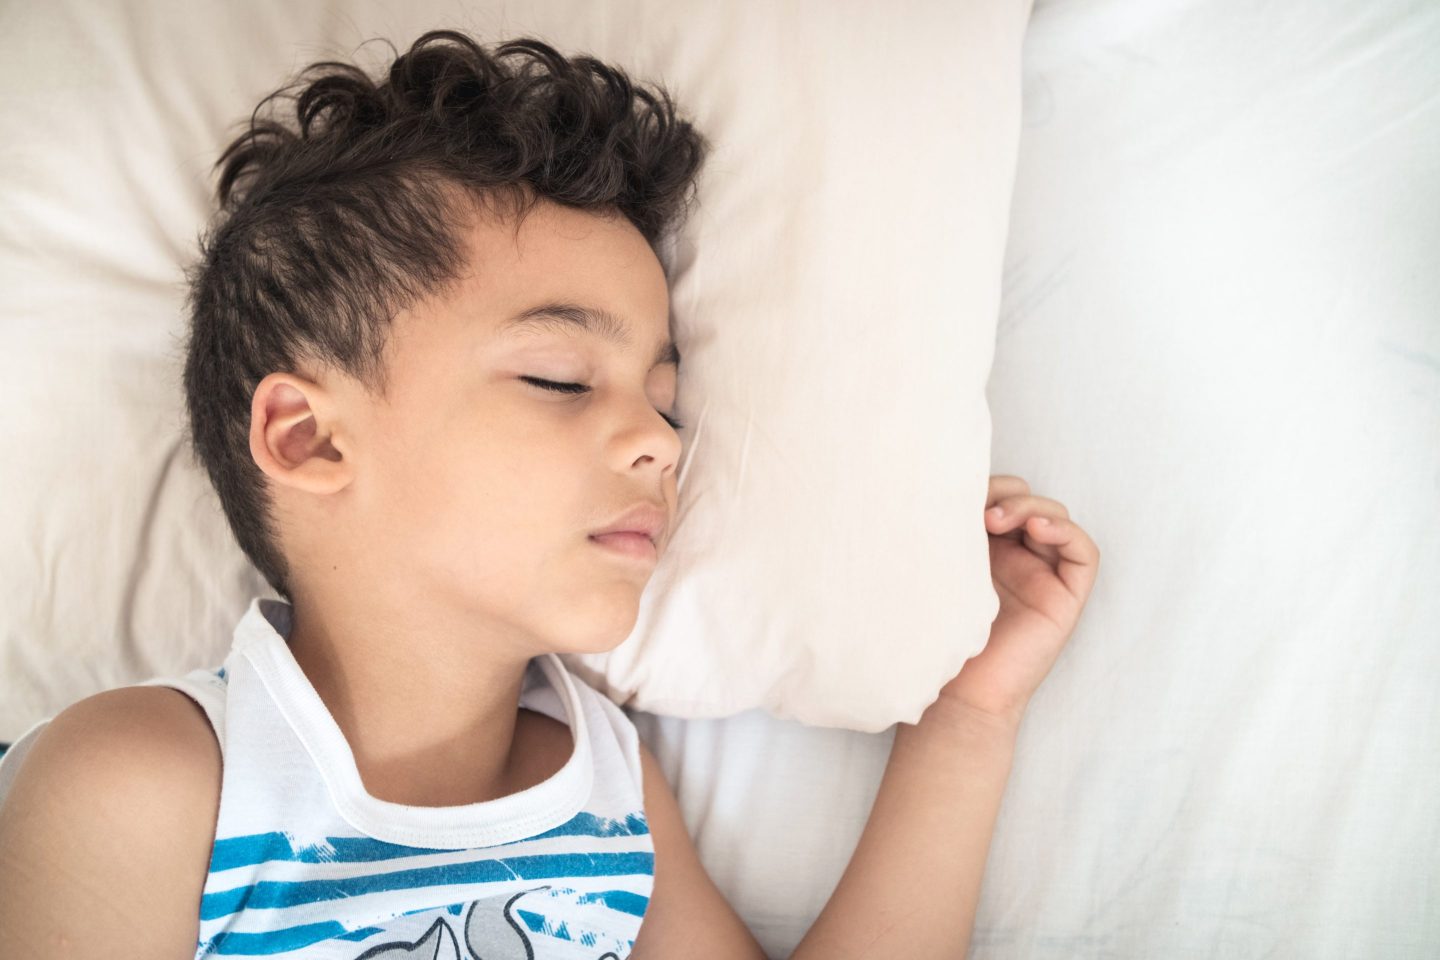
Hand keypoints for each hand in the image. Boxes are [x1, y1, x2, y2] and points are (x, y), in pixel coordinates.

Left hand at [935, 475, 1100, 728]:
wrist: (960, 695)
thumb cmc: (939, 638)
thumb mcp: (937, 574)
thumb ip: (944, 536)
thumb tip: (933, 489)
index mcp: (981, 550)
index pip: (995, 498)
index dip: (983, 486)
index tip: (952, 494)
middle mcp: (1014, 558)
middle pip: (1026, 501)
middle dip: (1005, 492)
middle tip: (976, 509)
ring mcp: (1042, 575)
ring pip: (1054, 518)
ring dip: (1030, 507)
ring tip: (997, 520)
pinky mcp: (1066, 597)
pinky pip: (1083, 553)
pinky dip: (1066, 532)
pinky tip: (1037, 530)